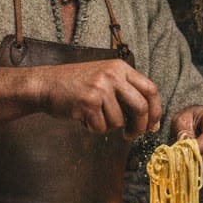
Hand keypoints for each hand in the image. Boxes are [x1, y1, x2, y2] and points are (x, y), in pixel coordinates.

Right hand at [38, 59, 161, 137]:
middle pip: (141, 107)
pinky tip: (84, 118)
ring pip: (119, 121)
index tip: (152, 125)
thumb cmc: (77, 86)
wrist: (46, 84)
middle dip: (139, 127)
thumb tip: (151, 121)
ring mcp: (100, 88)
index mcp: (121, 68)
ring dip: (108, 127)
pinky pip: (101, 127)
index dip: (156, 111)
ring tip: (94, 117)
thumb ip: (127, 93)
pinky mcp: (88, 102)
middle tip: (131, 134)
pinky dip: (93, 128)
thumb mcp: (105, 78)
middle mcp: (113, 75)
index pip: (151, 90)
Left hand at [171, 105, 202, 171]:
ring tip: (187, 162)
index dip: (199, 148)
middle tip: (184, 161)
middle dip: (198, 158)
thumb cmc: (188, 119)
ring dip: (200, 163)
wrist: (195, 120)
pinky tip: (194, 164)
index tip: (187, 155)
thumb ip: (183, 134)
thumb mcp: (180, 121)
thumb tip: (185, 149)